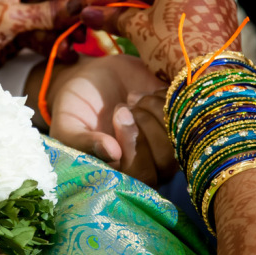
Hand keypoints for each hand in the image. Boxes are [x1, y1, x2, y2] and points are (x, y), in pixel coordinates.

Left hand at [0, 0, 84, 69]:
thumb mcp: (11, 21)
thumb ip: (47, 13)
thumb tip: (80, 7)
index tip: (91, 16)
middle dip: (70, 16)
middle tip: (82, 37)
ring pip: (52, 11)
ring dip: (62, 31)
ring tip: (71, 50)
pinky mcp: (17, 17)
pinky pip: (42, 24)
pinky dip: (50, 38)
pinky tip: (62, 53)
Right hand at [30, 54, 176, 186]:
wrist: (92, 77)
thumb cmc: (75, 106)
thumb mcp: (67, 125)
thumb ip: (82, 142)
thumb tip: (112, 153)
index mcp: (121, 174)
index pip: (142, 177)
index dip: (135, 150)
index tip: (118, 116)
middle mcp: (149, 164)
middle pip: (166, 162)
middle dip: (144, 129)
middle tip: (123, 107)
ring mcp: (168, 141)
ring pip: (180, 138)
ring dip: (156, 112)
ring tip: (133, 97)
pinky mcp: (180, 117)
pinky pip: (188, 113)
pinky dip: (167, 98)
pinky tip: (146, 92)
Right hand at [80, 0, 239, 80]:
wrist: (210, 80)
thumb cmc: (173, 48)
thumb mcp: (138, 29)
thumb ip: (113, 16)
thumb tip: (88, 14)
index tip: (94, 2)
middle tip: (109, 0)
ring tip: (126, 16)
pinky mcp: (222, 11)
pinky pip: (190, 0)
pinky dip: (168, 7)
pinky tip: (152, 24)